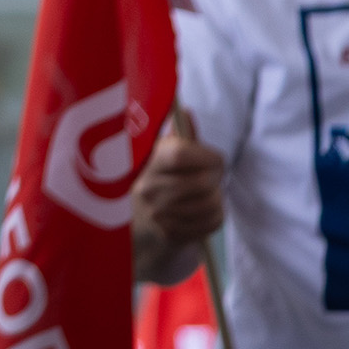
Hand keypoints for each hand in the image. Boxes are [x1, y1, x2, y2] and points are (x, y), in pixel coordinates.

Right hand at [132, 106, 226, 284]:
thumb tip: (186, 111)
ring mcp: (160, 216)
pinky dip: (215, 216)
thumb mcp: (156, 158)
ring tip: (203, 196)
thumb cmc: (152, 186)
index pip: (181, 154)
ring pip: (213, 203)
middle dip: (216, 180)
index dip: (207, 156)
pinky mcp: (173, 237)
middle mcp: (149, 189)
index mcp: (146, 163)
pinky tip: (201, 213)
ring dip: (215, 199)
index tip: (213, 158)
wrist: (132, 234)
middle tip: (210, 178)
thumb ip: (177, 138)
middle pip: (203, 182)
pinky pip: (213, 222)